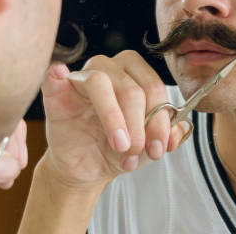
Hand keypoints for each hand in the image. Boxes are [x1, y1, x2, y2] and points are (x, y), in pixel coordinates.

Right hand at [41, 51, 184, 189]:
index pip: (154, 86)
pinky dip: (58, 74)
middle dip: (139, 125)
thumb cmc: (120, 147)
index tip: (160, 147)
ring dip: (114, 118)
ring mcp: (82, 77)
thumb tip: (179, 129)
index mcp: (136, 73)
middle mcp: (111, 67)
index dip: (160, 118)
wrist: (88, 168)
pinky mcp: (57, 90)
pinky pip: (56, 76)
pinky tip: (60, 76)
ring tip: (121, 146)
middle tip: (137, 152)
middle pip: (131, 88)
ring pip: (100, 83)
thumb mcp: (149, 146)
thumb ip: (167, 135)